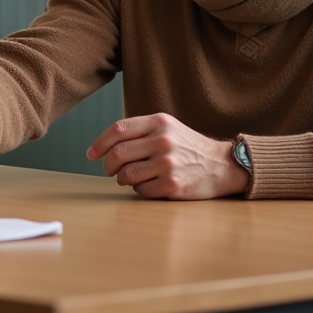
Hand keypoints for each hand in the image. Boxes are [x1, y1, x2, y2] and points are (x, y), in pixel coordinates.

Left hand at [86, 113, 248, 199]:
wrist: (221, 165)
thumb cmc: (188, 147)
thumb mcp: (167, 128)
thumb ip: (140, 131)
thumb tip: (105, 145)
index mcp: (159, 122)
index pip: (119, 129)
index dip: (99, 143)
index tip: (91, 154)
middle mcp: (163, 140)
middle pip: (118, 153)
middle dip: (108, 165)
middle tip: (110, 170)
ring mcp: (168, 163)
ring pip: (126, 174)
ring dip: (123, 179)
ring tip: (131, 178)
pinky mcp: (172, 185)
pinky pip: (141, 190)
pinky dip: (140, 190)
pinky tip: (150, 185)